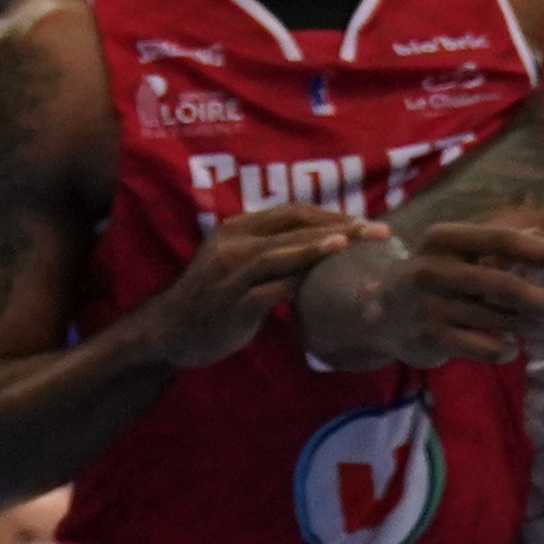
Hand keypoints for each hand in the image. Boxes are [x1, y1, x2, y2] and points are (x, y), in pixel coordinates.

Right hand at [139, 200, 370, 370]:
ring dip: (315, 247)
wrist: (169, 331)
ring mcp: (230, 275)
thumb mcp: (239, 263)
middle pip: (292, 225)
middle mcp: (233, 244)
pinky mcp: (231, 305)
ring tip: (349, 242)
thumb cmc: (212, 297)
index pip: (291, 211)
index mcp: (238, 228)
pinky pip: (266, 291)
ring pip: (278, 253)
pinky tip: (316, 283)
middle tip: (375, 231)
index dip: (330, 213)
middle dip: (338, 225)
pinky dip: (292, 284)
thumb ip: (274, 250)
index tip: (364, 221)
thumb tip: (322, 244)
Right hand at [312, 216, 543, 365]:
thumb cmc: (431, 276)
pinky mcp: (430, 338)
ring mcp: (431, 305)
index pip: (506, 240)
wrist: (375, 312)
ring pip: (499, 319)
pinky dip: (505, 349)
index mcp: (445, 238)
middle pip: (506, 284)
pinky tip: (513, 347)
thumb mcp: (455, 252)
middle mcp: (435, 268)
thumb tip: (542, 234)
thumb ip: (496, 246)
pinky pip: (484, 347)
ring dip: (532, 326)